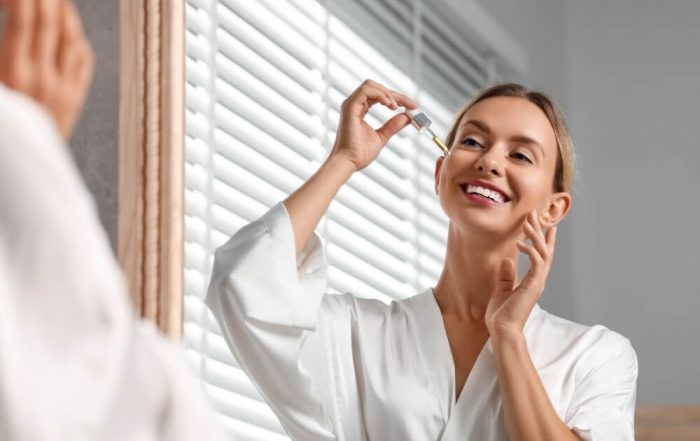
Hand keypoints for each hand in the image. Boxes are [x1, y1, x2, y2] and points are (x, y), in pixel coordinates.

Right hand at [0, 0, 93, 139]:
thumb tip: (13, 27)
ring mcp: (63, 88)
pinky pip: (83, 58)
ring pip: (72, 37)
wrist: (19, 166)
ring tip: (56, 1)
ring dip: (64, 12)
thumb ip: (3, 52)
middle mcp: (42, 77)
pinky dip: (76, 38)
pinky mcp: (75, 98)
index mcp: (12, 71)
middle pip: (50, 21)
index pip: (23, 17)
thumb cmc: (2, 122)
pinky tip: (68, 30)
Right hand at [329, 79, 416, 170]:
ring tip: (396, 106)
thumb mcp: (382, 137)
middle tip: (409, 105)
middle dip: (395, 94)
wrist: (349, 162)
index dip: (397, 98)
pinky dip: (380, 94)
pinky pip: (366, 91)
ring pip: (371, 85)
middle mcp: (354, 105)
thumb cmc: (359, 154)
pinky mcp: (349, 107)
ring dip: (387, 93)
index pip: (380, 96)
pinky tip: (389, 104)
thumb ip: (393, 125)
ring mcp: (350, 105)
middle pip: (377, 88)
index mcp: (360, 110)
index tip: (412, 106)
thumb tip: (407, 116)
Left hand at [485, 210, 556, 336]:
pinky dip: (530, 251)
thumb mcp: (501, 290)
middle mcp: (538, 280)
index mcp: (532, 280)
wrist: (502, 331)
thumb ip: (505, 276)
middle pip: (544, 250)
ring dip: (536, 236)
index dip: (544, 240)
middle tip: (534, 214)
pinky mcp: (533, 286)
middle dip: (540, 231)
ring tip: (527, 222)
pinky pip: (537, 263)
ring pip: (543, 253)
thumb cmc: (501, 315)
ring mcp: (537, 283)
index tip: (546, 224)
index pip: (542, 256)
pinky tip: (520, 243)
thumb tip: (506, 260)